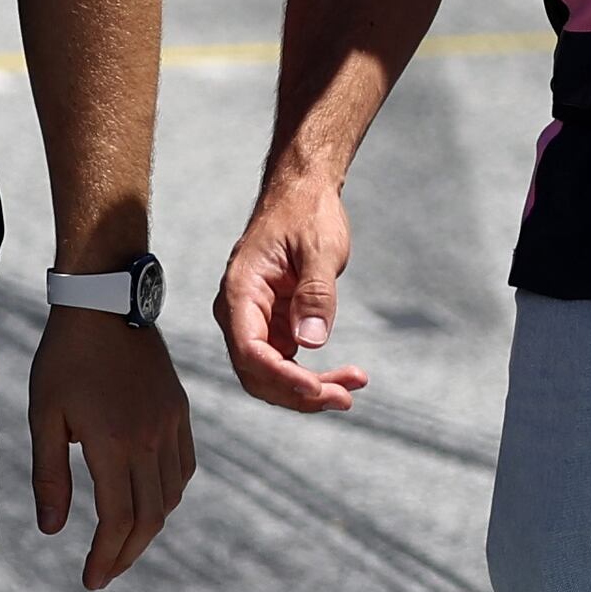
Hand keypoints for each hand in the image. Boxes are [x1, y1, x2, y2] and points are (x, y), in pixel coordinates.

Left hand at [28, 312, 193, 589]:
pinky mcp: (178, 412)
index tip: (91, 580)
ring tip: (122, 543)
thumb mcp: (44, 417)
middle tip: (105, 573)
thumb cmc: (65, 359)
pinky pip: (183, 468)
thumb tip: (52, 530)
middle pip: (149, 518)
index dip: (106, 557)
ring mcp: (170, 426)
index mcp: (114, 445)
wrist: (106, 303)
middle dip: (126, 553)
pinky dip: (168, 495)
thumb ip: (50, 476)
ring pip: (170, 497)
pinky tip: (148, 502)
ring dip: (148, 528)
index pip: (117, 520)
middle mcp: (150, 441)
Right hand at [215, 169, 366, 413]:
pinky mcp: (274, 327)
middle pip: (257, 373)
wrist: (302, 194)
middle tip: (344, 397)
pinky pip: (287, 364)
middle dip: (298, 393)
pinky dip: (314, 377)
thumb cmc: (305, 213)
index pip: (249, 349)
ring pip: (272, 376)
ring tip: (351, 390)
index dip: (280, 376)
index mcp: (240, 291)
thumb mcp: (319, 249)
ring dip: (308, 391)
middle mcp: (239, 312)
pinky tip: (345, 379)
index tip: (315, 388)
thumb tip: (311, 342)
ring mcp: (256, 323)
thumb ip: (316, 294)